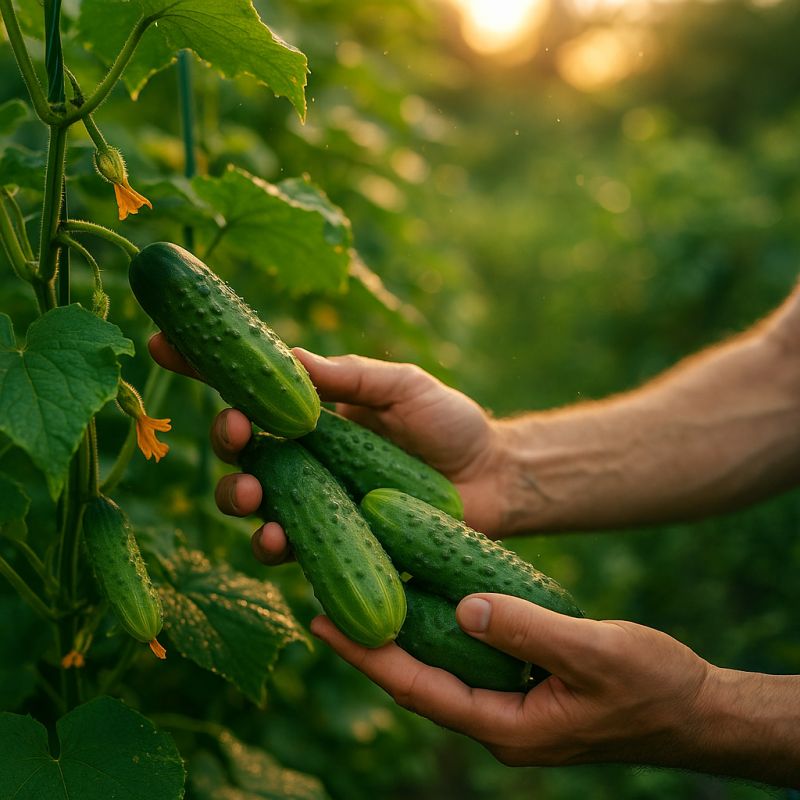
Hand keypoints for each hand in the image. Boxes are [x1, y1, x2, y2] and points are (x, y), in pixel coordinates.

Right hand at [148, 334, 509, 562]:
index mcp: (314, 410)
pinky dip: (272, 544)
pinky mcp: (333, 542)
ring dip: (237, 496)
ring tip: (251, 495)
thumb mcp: (403, 385)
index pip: (251, 386)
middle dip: (225, 440)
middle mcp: (305, 454)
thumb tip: (290, 357)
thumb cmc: (450, 423)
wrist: (492, 479)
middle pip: (241, 448)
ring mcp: (316, 500)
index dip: (205, 367)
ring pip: (252, 500)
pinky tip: (276, 541)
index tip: (165, 344)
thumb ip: (350, 376)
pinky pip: (288, 547)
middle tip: (235, 434)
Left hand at [310, 593, 715, 770]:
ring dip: (401, 637)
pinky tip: (425, 601)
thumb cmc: (652, 688)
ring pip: (439, 670)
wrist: (693, 712)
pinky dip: (439, 631)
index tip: (322, 623)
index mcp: (506, 727)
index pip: (418, 689)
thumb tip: (464, 608)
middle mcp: (497, 722)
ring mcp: (509, 707)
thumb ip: (528, 631)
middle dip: (369, 646)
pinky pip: (467, 659)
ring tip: (361, 597)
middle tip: (323, 602)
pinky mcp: (522, 689)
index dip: (368, 656)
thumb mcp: (594, 654)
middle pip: (416, 681)